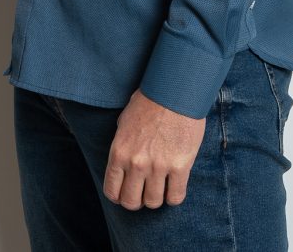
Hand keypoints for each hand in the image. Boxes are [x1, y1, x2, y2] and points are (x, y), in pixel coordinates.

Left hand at [103, 89, 205, 209]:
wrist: (175, 90)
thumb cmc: (150, 102)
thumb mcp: (125, 121)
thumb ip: (123, 145)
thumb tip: (124, 162)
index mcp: (119, 152)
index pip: (112, 191)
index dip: (119, 196)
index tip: (127, 192)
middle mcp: (136, 163)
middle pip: (131, 202)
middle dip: (137, 200)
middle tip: (144, 191)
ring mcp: (158, 166)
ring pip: (153, 202)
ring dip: (157, 197)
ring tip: (161, 186)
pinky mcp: (180, 166)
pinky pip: (175, 197)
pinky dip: (174, 196)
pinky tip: (175, 185)